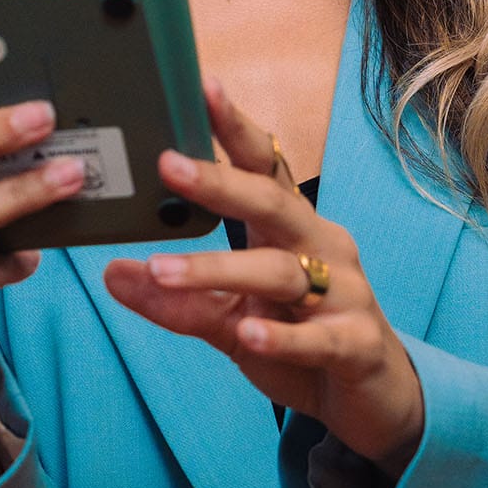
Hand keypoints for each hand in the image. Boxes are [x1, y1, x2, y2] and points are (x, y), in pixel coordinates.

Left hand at [103, 81, 424, 478]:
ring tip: (164, 269)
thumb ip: (179, 298)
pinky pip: (317, 336)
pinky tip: (248, 331)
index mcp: (293, 228)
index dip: (235, 127)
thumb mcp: (231, 321)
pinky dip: (281, 334)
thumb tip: (112, 273)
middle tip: (168, 164)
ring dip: (220, 269)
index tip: (202, 87)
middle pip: (272, 204)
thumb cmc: (301, 341)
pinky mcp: (357, 343)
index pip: (264, 166)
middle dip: (221, 182)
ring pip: (282, 271)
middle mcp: (322, 247)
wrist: (374, 400)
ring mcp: (346, 293)